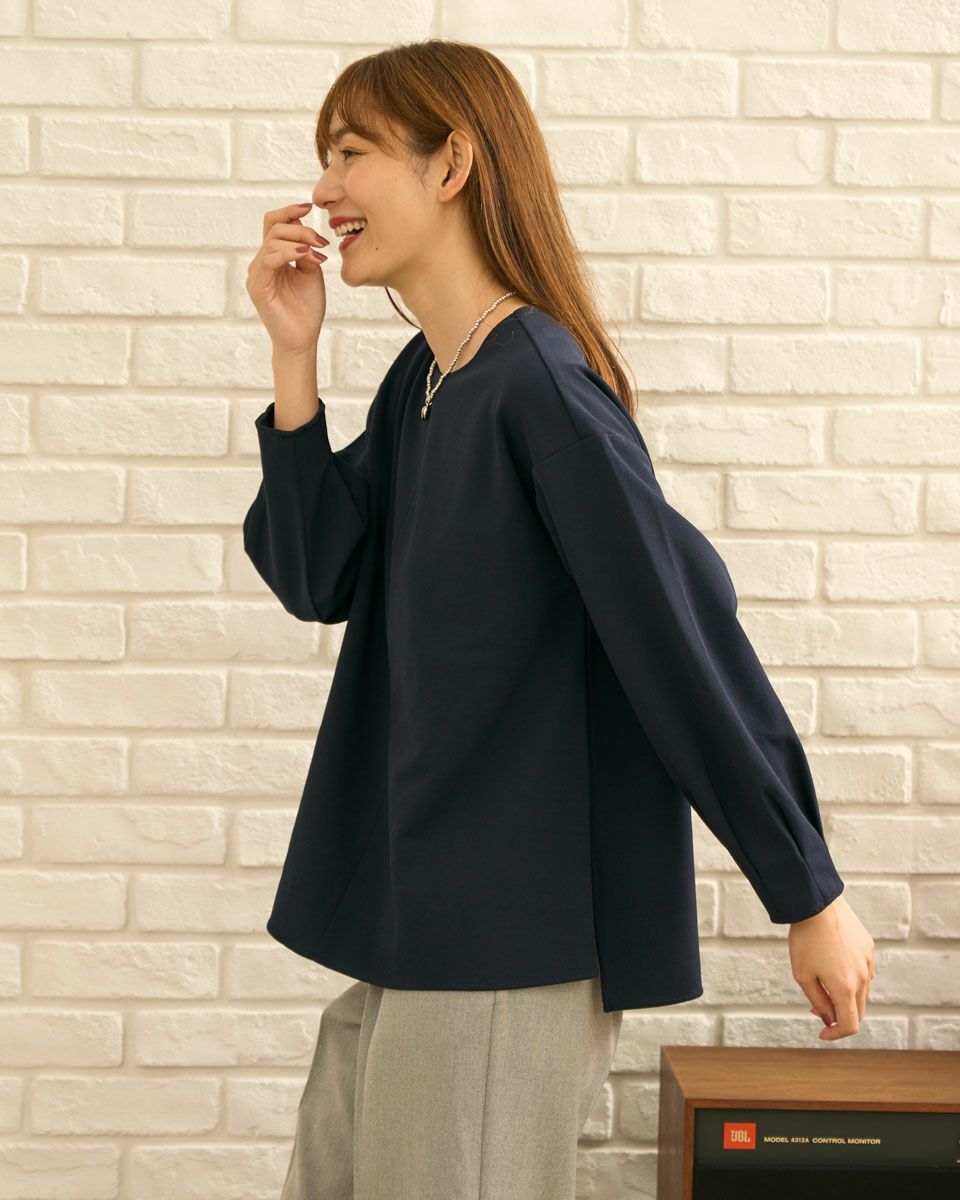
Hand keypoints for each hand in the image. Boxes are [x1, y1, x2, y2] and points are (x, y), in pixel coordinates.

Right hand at [246, 201, 328, 356]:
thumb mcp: (312, 272)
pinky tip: (305, 255)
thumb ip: (306, 251)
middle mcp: (262, 262)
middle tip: (322, 240)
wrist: (303, 339)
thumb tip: (306, 234)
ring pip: (272, 241)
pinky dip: (287, 252)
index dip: (289, 211)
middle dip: (300, 227)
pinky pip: (269, 259)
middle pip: (273, 227)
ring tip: (318, 250)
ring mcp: (257, 274)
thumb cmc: (307, 309)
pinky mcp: (258, 286)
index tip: (310, 206)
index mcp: (274, 257)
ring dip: (298, 240)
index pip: (274, 224)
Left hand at [788, 894, 874, 1041]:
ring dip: (845, 996)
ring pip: (862, 991)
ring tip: (822, 983)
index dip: (836, 1034)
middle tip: (817, 1006)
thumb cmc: (805, 939)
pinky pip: (864, 971)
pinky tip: (832, 964)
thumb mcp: (803, 975)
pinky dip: (851, 978)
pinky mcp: (868, 947)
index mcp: (846, 988)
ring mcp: (868, 961)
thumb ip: (819, 1002)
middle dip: (839, 1015)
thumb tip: (830, 1020)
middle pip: (858, 1010)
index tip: (822, 1032)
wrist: (816, 903)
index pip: (850, 1025)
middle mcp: (864, 977)